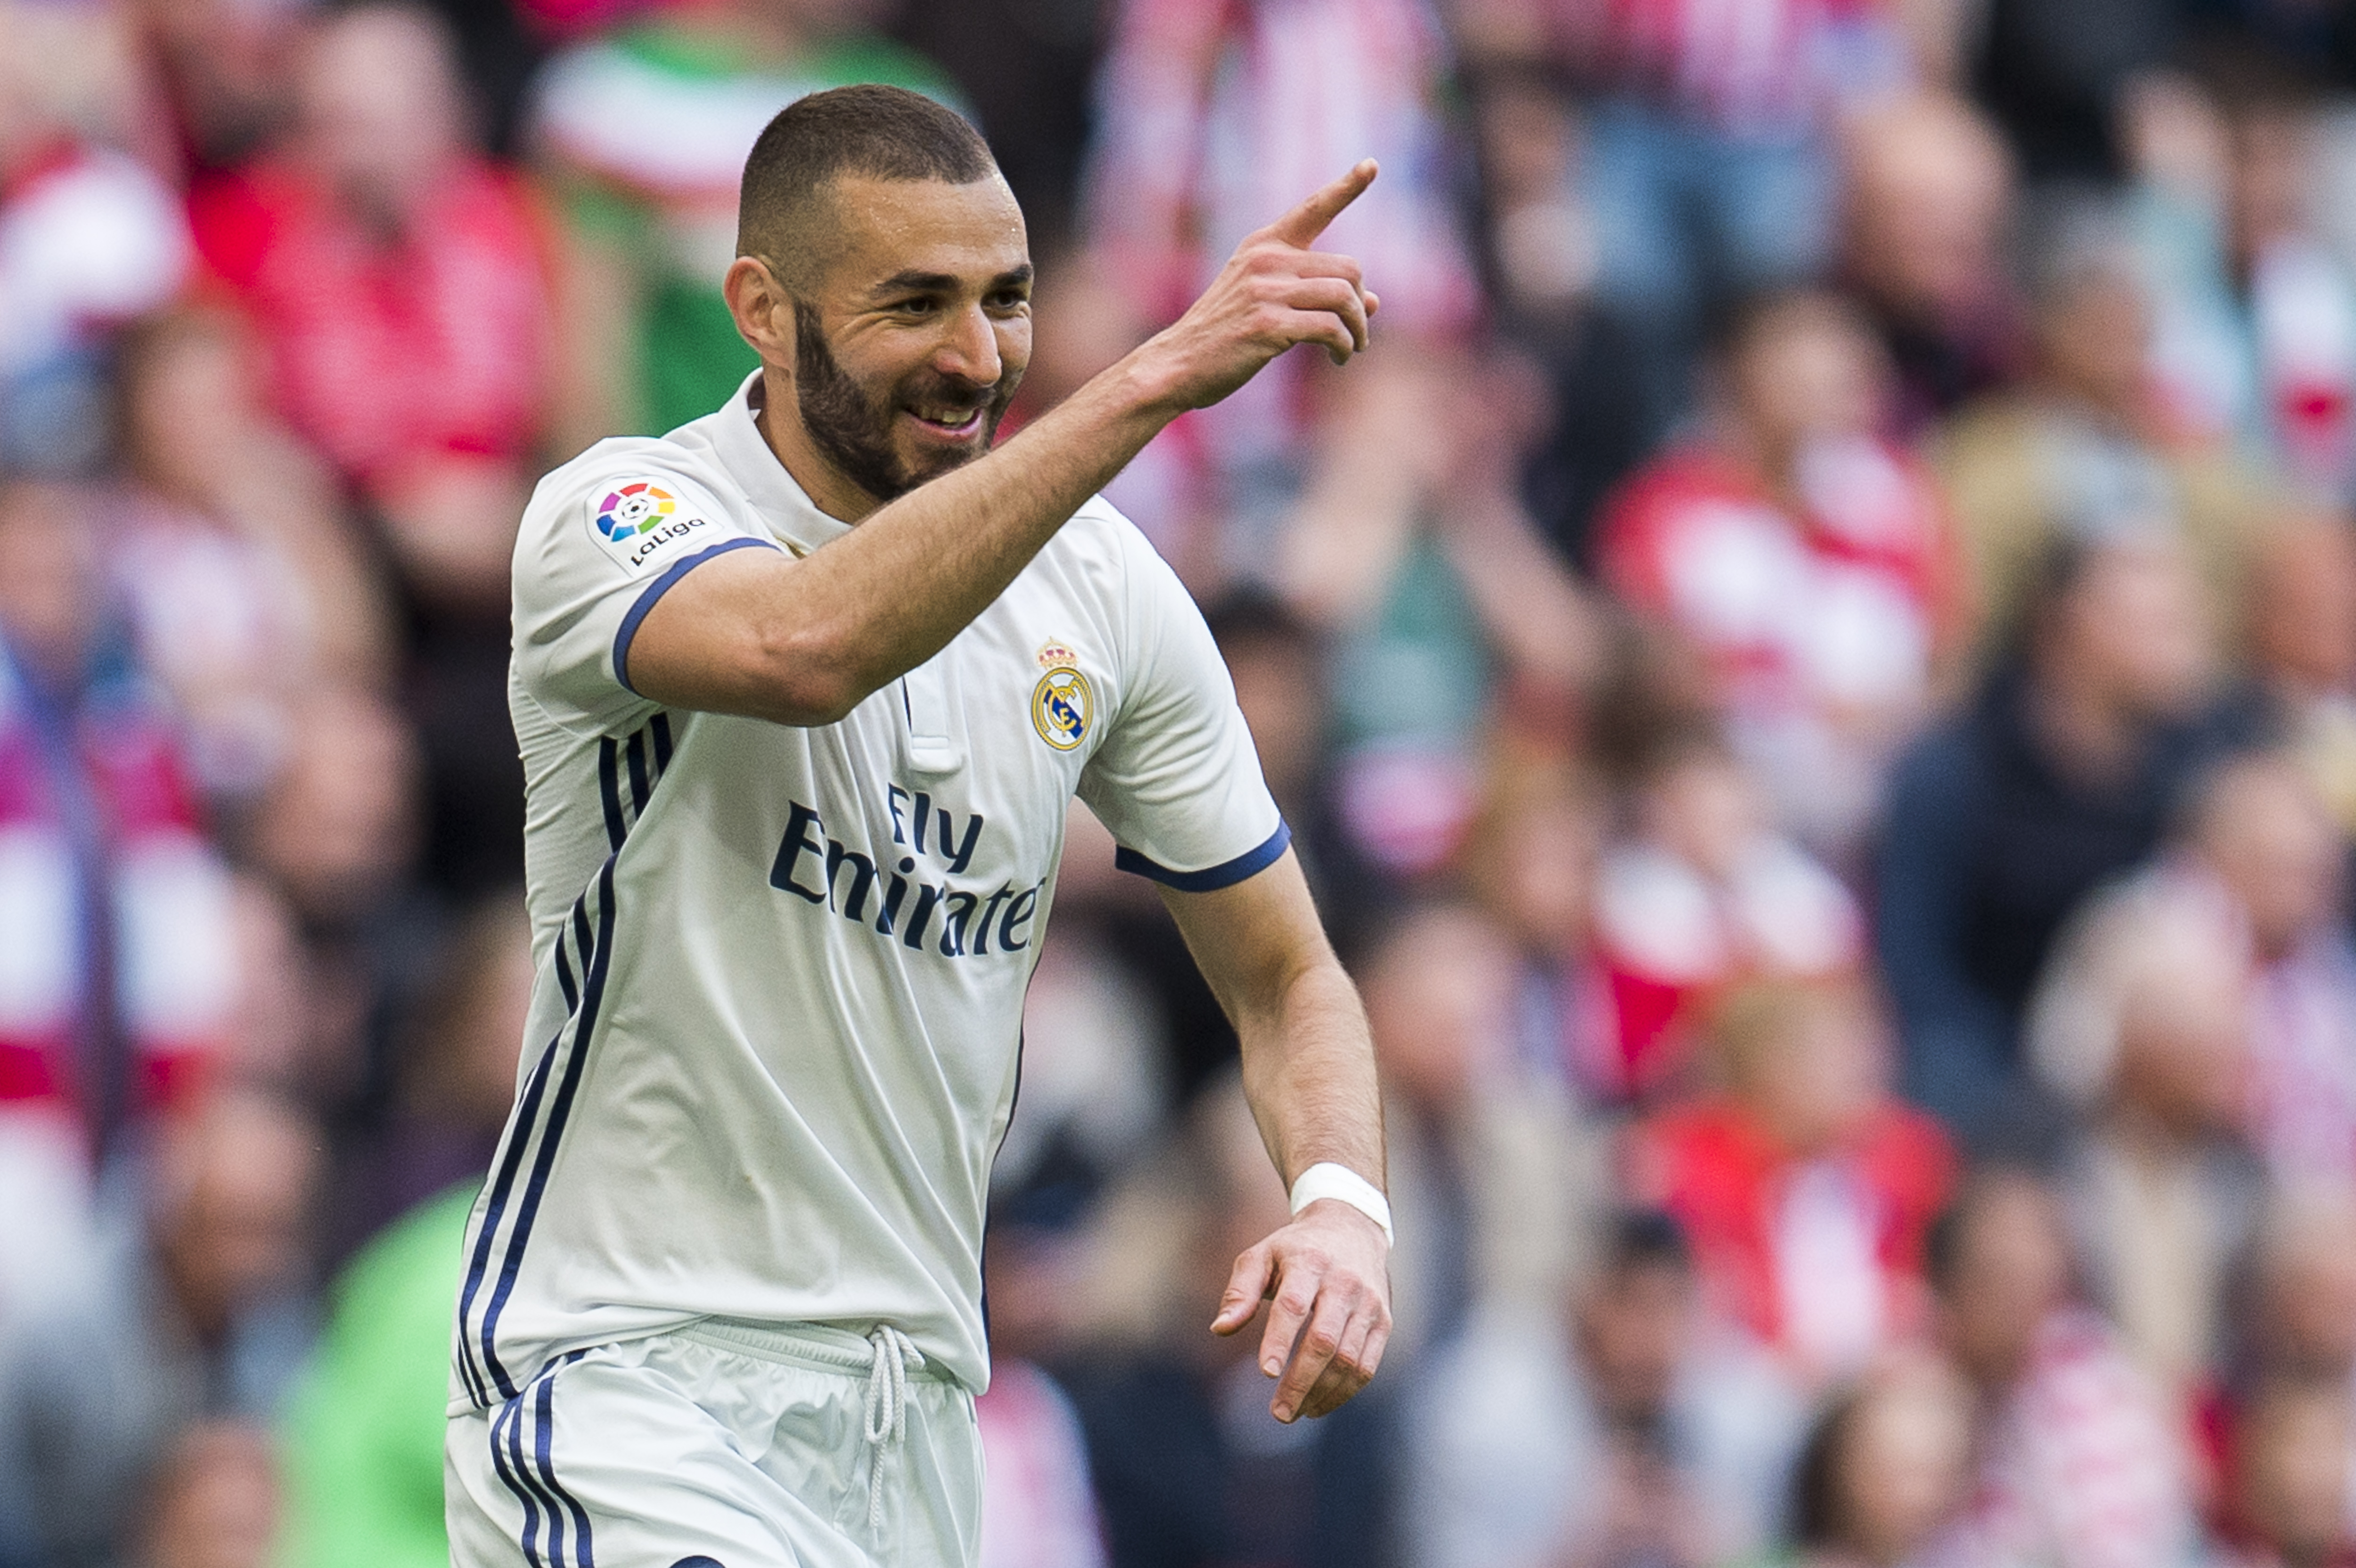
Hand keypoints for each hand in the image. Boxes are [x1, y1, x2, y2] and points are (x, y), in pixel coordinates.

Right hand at [1138, 161, 1382, 411]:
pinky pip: (1330, 328)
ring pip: (1344, 297)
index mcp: (1263, 245)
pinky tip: (1339, 358)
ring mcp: (1265, 291)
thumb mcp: (1266, 302)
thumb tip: (1376, 302)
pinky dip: (1344, 346)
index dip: (1346, 187)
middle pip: (1348, 268)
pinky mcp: (1267, 325)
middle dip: (1361, 303)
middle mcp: (1266, 260)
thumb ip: (1316, 295)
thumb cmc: (1224, 335)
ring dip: (1358, 328)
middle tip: (1358, 331)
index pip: (1313, 209)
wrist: (1176, 364)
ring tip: (1353, 348)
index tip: (1371, 165)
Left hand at [1210, 1196, 1392, 1422]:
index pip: (1294, 1305)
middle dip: (1300, 1381)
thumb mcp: (1261, 1256)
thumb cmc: (1294, 1249)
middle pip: (1324, 1340)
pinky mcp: (1383, 1322)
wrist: (1351, 1228)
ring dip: (1321, 1393)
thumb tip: (1219, 1329)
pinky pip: (1367, 1366)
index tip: (1266, 1373)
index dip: (1280, 1340)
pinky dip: (1343, 1393)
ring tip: (1293, 1412)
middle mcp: (1344, 1283)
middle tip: (1278, 1413)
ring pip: (1348, 1359)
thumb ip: (1240, 1292)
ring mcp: (1368, 1304)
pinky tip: (1318, 1406)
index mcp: (1309, 1263)